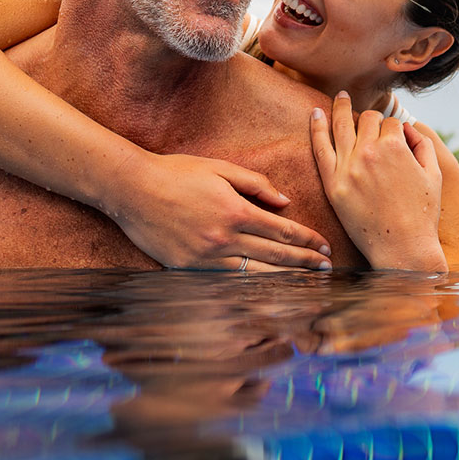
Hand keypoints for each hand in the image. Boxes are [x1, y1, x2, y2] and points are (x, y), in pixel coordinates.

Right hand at [109, 154, 331, 270]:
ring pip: (254, 275)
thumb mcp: (219, 168)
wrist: (132, 189)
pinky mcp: (187, 269)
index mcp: (235, 210)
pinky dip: (249, 287)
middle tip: (326, 270)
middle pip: (275, 256)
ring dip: (284, 281)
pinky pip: (225, 282)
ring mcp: (205, 258)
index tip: (325, 247)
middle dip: (304, 264)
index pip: (283, 231)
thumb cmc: (176, 172)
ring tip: (305, 286)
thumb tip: (285, 202)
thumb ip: (255, 184)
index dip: (308, 241)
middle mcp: (223, 238)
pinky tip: (265, 291)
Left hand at [310, 93, 447, 271]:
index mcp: (395, 146)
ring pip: (341, 126)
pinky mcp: (333, 184)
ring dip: (340, 107)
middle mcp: (369, 152)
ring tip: (339, 97)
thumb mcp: (434, 174)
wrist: (402, 248)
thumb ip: (423, 144)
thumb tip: (407, 127)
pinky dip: (317, 127)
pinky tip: (316, 113)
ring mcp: (348, 168)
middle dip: (370, 118)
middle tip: (369, 120)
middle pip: (366, 119)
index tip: (393, 134)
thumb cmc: (422, 213)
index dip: (393, 127)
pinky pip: (320, 148)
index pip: (389, 122)